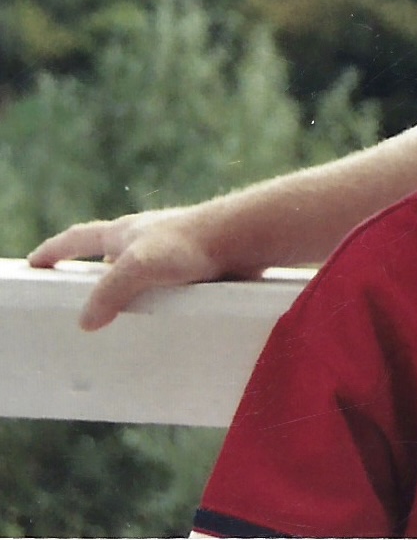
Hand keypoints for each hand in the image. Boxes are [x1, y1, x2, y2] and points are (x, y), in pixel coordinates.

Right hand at [26, 208, 255, 330]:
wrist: (244, 238)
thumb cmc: (192, 243)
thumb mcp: (139, 268)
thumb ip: (110, 293)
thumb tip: (86, 321)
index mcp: (122, 232)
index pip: (76, 239)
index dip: (53, 251)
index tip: (34, 263)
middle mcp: (145, 237)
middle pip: (107, 255)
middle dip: (93, 276)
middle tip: (80, 299)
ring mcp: (171, 250)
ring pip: (141, 272)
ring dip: (130, 291)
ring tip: (121, 319)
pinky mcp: (196, 264)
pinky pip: (169, 283)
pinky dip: (159, 298)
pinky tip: (163, 318)